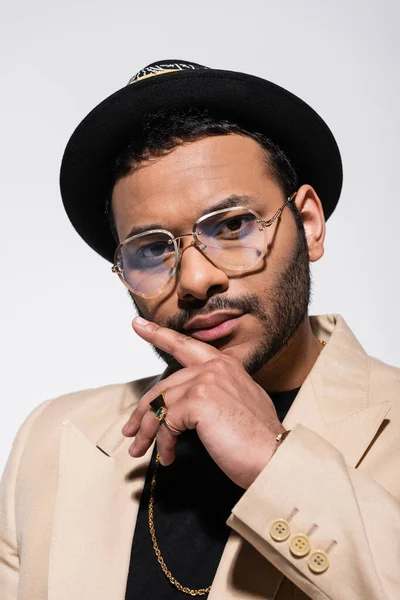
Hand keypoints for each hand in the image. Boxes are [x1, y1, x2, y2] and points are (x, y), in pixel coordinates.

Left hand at [122, 316, 285, 488]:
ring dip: (149, 432)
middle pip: (164, 385)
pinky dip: (163, 443)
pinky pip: (166, 422)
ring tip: (142, 451)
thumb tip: (184, 408)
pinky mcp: (198, 401)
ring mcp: (206, 381)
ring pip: (160, 404)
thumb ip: (214, 395)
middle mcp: (215, 366)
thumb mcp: (238, 405)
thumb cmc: (257, 440)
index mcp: (225, 365)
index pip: (186, 345)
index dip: (159, 335)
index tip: (138, 325)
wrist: (275, 457)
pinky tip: (169, 456)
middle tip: (131, 431)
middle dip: (143, 411)